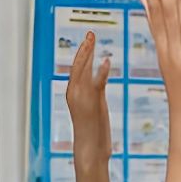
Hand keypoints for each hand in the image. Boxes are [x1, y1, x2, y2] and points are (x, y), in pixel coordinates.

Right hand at [65, 31, 112, 158]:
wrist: (90, 149)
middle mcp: (74, 92)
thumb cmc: (94, 131)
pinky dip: (102, 71)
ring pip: (83, 70)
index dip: (82, 52)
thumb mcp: (95, 106)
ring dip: (88, 53)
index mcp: (73, 92)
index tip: (88, 39)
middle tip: (91, 32)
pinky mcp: (92, 104)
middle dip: (84, 48)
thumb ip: (96, 90)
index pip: (76, 67)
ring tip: (93, 39)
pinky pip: (97, 83)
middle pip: (78, 64)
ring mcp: (82, 98)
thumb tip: (100, 79)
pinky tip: (108, 61)